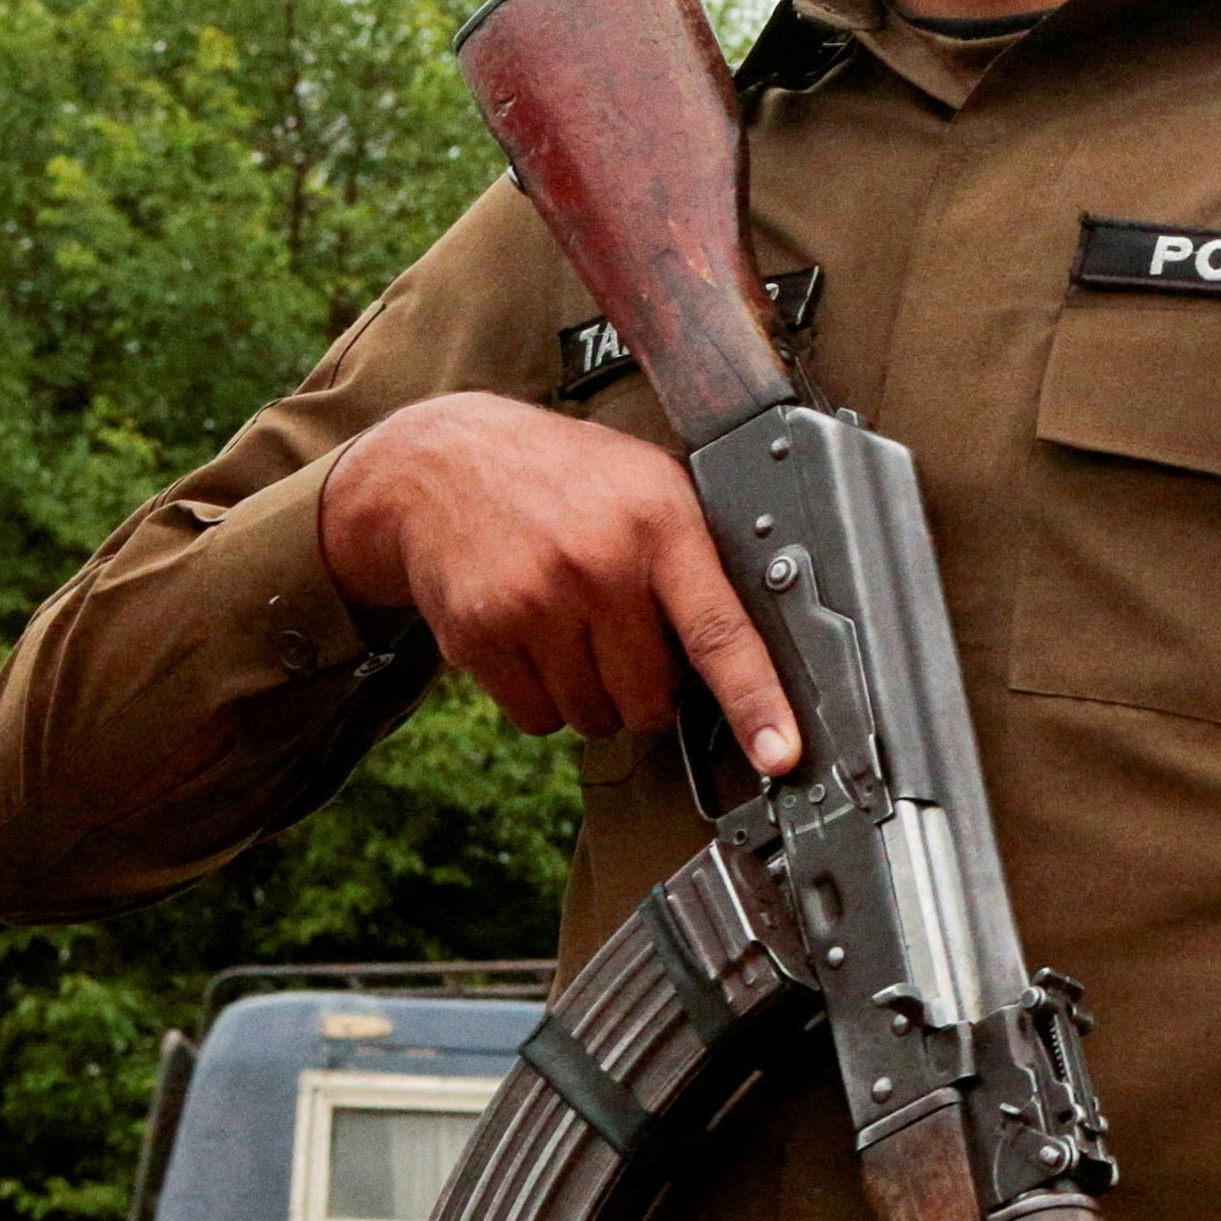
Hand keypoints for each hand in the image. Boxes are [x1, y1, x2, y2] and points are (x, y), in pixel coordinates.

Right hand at [321, 391, 799, 769]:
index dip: (756, 703)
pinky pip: (538, 719)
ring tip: (575, 630)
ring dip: (594, 698)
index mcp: (658, 526)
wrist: (439, 466)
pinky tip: (534, 641)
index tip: (781, 754)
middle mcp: (597, 566)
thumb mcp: (650, 482)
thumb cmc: (564, 478)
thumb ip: (703, 552)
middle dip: (649, 693)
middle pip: (651, 701)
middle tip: (628, 643)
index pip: (719, 632)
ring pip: (593, 718)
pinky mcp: (478, 636)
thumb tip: (771, 634)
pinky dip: (543, 700)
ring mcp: (532, 603)